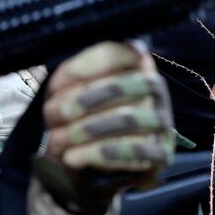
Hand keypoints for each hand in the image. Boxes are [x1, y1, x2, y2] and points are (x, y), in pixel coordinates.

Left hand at [37, 41, 175, 211]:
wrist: (101, 161)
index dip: (84, 67)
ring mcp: (161, 119)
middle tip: (52, 114)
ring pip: (128, 119)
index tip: (55, 85)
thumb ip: (71, 78)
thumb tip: (62, 80)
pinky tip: (73, 157)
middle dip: (81, 101)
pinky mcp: (162, 152)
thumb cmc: (87, 115)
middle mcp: (154, 86)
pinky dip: (100, 154)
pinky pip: (135, 151)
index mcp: (136, 62)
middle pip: (122, 86)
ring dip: (86, 130)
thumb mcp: (76, 90)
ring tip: (57, 140)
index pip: (116, 53)